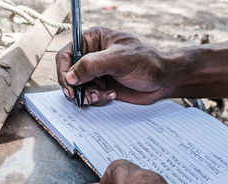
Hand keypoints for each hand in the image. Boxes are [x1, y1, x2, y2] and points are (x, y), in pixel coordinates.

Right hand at [56, 27, 181, 105]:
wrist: (163, 81)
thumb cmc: (147, 63)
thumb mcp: (119, 60)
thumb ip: (92, 66)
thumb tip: (70, 77)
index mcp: (93, 41)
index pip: (67, 54)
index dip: (64, 71)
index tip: (69, 85)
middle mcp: (92, 56)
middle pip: (69, 74)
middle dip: (76, 88)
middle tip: (83, 97)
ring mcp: (97, 73)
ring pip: (78, 88)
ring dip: (87, 95)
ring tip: (100, 96)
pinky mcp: (102, 86)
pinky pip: (89, 96)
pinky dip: (97, 99)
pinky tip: (111, 95)